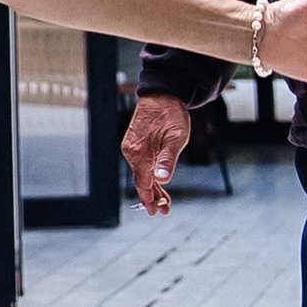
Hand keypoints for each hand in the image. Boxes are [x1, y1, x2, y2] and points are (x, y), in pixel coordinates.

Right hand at [121, 93, 192, 216]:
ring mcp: (130, 148)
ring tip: (164, 200)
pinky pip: (141, 165)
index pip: (143, 183)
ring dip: (152, 187)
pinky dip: (149, 175)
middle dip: (153, 197)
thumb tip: (162, 179)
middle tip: (165, 210)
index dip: (150, 200)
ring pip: (141, 174)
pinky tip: (158, 182)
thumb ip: (168, 159)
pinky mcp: (134, 144)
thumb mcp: (176, 137)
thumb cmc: (171, 114)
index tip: (156, 212)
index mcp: (140, 152)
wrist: (161, 94)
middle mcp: (131, 152)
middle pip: (141, 181)